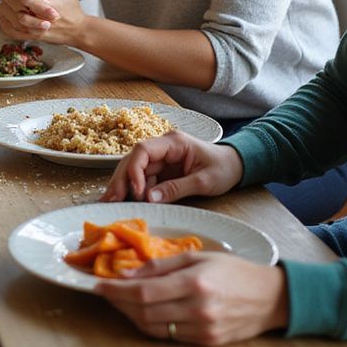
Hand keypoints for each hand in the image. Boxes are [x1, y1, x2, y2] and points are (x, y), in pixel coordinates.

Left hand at [0, 0, 83, 44]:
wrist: (77, 30)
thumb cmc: (72, 7)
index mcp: (50, 4)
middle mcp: (42, 18)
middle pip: (18, 6)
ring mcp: (36, 30)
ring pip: (13, 19)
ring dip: (7, 9)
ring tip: (8, 1)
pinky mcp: (32, 37)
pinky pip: (13, 32)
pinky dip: (6, 23)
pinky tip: (6, 15)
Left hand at [93, 251, 288, 344]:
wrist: (272, 298)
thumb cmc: (234, 271)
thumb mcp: (198, 257)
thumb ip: (161, 265)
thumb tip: (127, 273)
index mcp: (194, 283)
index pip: (143, 292)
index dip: (116, 290)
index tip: (98, 284)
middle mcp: (197, 310)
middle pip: (143, 312)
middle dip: (118, 303)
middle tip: (105, 293)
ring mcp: (203, 330)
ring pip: (153, 328)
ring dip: (131, 316)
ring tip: (121, 302)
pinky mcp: (207, 343)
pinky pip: (170, 337)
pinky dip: (151, 325)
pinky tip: (143, 313)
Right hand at [101, 131, 243, 203]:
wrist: (236, 166)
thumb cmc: (224, 169)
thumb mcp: (204, 182)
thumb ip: (176, 189)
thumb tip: (148, 198)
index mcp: (174, 142)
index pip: (143, 150)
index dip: (133, 169)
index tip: (134, 190)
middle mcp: (163, 147)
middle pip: (133, 159)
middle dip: (120, 179)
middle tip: (109, 200)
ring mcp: (161, 159)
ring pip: (134, 170)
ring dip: (122, 186)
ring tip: (109, 203)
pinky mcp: (161, 171)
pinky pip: (142, 180)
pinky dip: (133, 191)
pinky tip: (123, 203)